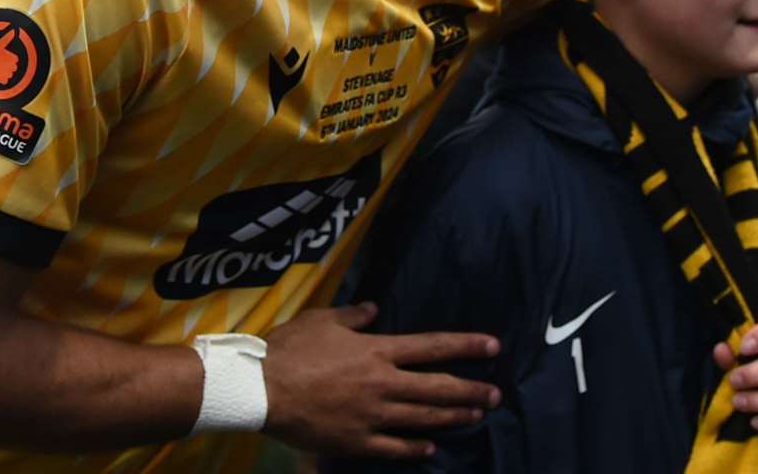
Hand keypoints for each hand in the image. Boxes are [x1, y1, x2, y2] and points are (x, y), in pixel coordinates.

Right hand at [262, 302, 499, 459]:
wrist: (261, 389)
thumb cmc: (291, 349)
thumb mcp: (324, 320)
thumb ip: (354, 316)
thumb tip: (374, 310)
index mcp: (378, 351)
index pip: (432, 346)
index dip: (466, 346)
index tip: (493, 346)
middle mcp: (383, 383)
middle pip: (438, 387)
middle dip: (471, 390)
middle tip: (496, 394)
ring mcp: (373, 416)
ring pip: (424, 418)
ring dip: (454, 417)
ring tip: (476, 416)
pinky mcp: (357, 442)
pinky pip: (395, 447)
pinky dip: (416, 447)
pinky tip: (432, 447)